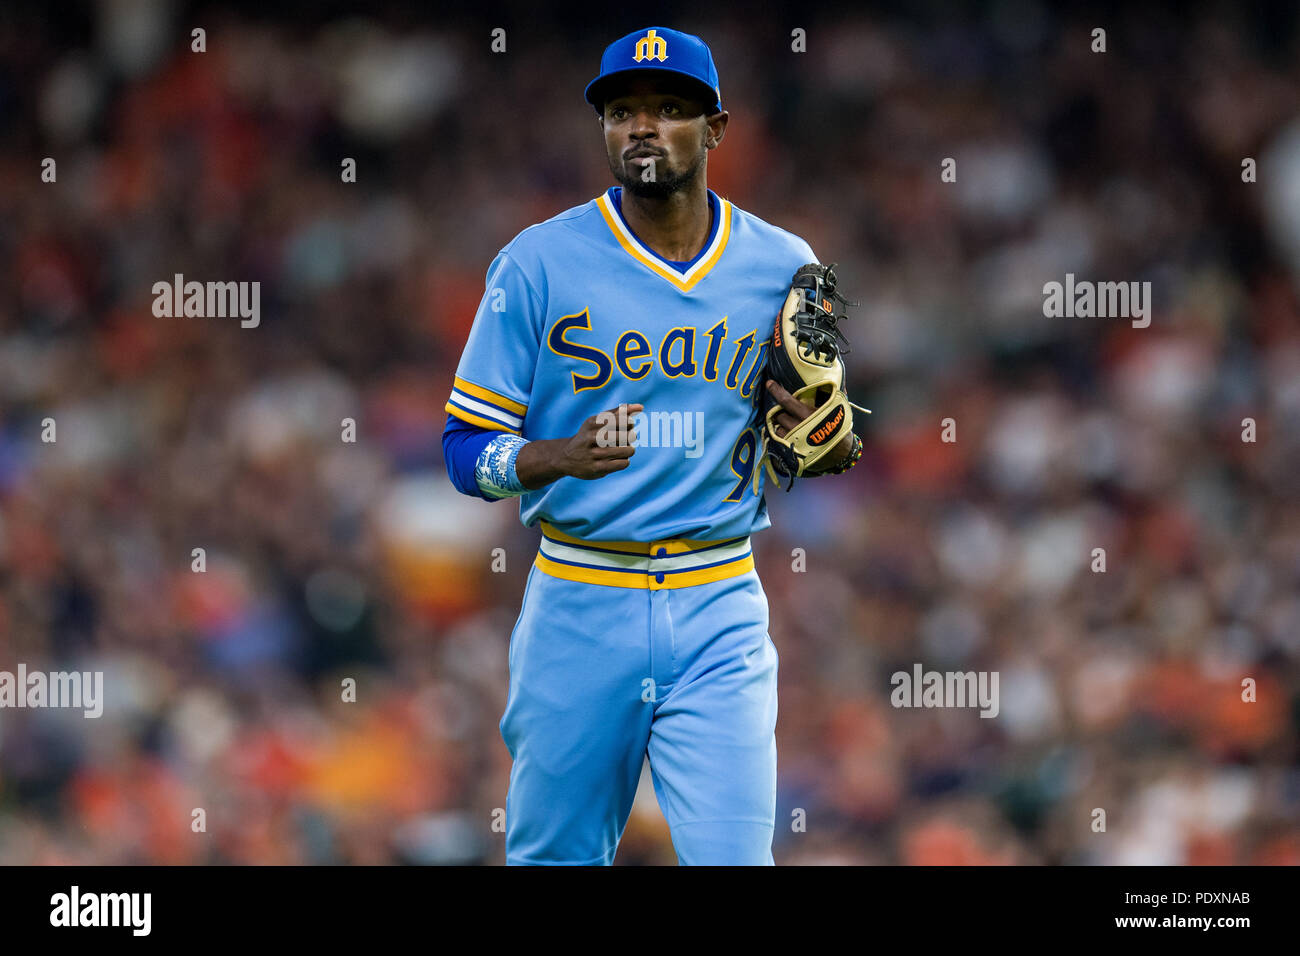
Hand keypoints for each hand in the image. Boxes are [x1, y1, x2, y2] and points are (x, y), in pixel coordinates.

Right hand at [516, 403, 642, 488]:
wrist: (566, 457)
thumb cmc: (589, 435)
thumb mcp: (598, 421)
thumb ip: (619, 412)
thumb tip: (640, 407)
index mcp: (592, 423)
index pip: (620, 420)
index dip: (629, 422)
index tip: (628, 425)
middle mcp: (591, 437)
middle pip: (625, 435)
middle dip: (631, 436)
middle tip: (630, 437)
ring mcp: (593, 454)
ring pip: (626, 450)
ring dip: (630, 450)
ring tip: (627, 449)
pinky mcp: (596, 469)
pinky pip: (622, 463)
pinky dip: (625, 461)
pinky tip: (620, 459)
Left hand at [764, 380, 852, 466]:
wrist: (841, 453)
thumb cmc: (840, 427)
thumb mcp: (839, 407)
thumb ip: (832, 392)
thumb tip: (833, 374)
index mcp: (809, 415)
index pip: (787, 400)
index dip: (776, 391)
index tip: (769, 384)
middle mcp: (799, 427)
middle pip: (779, 415)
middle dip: (780, 411)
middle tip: (785, 409)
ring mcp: (794, 440)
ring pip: (777, 428)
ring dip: (780, 424)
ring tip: (788, 422)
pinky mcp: (791, 451)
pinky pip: (779, 440)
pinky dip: (781, 435)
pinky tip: (788, 433)